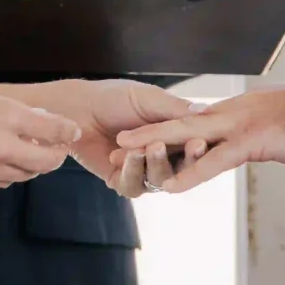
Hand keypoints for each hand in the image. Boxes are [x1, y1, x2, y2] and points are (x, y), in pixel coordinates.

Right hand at [0, 80, 80, 190]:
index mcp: (4, 116)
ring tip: (32, 155)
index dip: (67, 132)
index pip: (52, 131)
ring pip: (24, 175)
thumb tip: (36, 120)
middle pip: (45, 161)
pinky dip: (9, 175)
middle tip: (58, 150)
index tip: (73, 132)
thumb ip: (10, 110)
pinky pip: (1, 183)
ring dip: (33, 166)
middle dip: (56, 156)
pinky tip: (4, 164)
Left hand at [27, 79, 203, 189]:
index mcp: (172, 134)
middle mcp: (161, 155)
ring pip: (160, 180)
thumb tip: (207, 111)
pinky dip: (133, 171)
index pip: (193, 146)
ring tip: (152, 147)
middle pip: (182, 168)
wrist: (77, 109)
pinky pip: (134, 186)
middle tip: (190, 148)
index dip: (199, 146)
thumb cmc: (113, 98)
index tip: (201, 140)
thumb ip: (176, 109)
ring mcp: (141, 170)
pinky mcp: (121, 181)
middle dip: (187, 160)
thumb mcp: (148, 98)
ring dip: (158, 164)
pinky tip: (127, 155)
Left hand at [113, 83, 284, 192]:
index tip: (146, 140)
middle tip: (117, 142)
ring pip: (188, 135)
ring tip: (121, 155)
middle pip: (182, 123)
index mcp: (247, 111)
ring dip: (154, 147)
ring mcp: (246, 123)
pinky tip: (170, 186)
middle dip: (148, 134)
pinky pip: (217, 159)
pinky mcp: (258, 139)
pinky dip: (192, 172)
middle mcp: (239, 112)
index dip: (172, 133)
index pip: (202, 123)